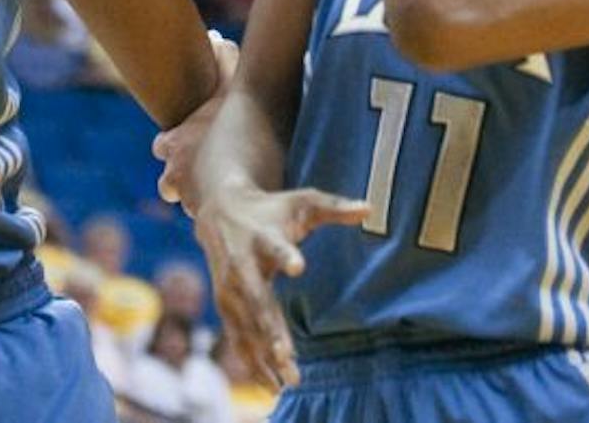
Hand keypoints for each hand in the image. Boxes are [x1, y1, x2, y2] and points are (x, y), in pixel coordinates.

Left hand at [150, 32, 238, 208]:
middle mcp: (175, 175)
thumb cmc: (235, 117)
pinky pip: (213, 227)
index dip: (174, 147)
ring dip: (205, 203)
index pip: (164, 147)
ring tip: (227, 203)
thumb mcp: (230, 81)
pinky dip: (223, 223)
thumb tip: (217, 35)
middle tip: (208, 177)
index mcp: (175, 143)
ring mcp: (192, 201)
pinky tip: (239, 220)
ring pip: (192, 207)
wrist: (246, 160)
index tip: (185, 145)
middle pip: (170, 184)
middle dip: (184, 182)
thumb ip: (224, 59)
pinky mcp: (211, 221)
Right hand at [195, 182, 365, 389]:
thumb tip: (369, 207)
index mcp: (261, 237)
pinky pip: (238, 338)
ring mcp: (230, 289)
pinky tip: (270, 386)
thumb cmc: (270, 209)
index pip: (273, 247)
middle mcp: (241, 266)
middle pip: (256, 299)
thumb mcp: (301, 202)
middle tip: (285, 354)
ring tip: (286, 381)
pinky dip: (251, 362)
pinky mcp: (226, 306)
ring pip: (246, 326)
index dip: (285, 256)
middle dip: (269, 328)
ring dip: (263, 354)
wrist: (218, 212)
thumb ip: (334, 207)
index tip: (297, 266)